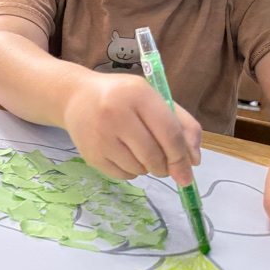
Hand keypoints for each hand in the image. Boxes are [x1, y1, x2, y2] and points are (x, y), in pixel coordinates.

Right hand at [63, 72, 201, 186]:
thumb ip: (181, 124)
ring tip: (138, 151)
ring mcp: (100, 134)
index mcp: (137, 94)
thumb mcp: (153, 98)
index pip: (168, 132)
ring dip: (147, 167)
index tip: (187, 174)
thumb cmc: (122, 97)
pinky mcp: (90, 153)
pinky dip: (131, 171)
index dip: (181, 157)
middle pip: (154, 155)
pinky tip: (123, 154)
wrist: (76, 97)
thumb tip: (193, 161)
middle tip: (163, 163)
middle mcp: (115, 112)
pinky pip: (123, 175)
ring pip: (139, 168)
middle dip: (165, 166)